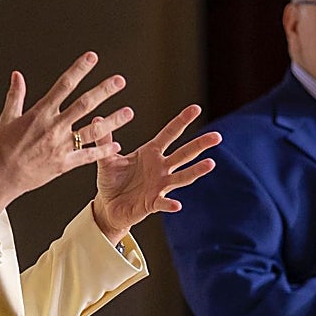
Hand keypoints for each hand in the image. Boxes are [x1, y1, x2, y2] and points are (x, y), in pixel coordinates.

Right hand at [0, 52, 130, 228]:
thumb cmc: (1, 149)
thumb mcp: (7, 118)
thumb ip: (16, 95)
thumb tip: (17, 76)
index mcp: (40, 114)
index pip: (63, 85)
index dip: (79, 69)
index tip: (91, 58)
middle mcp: (53, 128)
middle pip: (84, 105)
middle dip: (104, 91)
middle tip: (119, 81)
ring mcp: (60, 147)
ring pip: (92, 131)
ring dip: (113, 121)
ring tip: (128, 112)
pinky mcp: (63, 164)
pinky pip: (88, 157)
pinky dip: (103, 151)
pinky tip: (116, 145)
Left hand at [91, 104, 221, 242]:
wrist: (108, 207)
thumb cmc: (111, 182)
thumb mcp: (107, 159)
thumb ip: (105, 141)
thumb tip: (98, 120)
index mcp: (150, 153)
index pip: (169, 134)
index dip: (182, 121)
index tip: (196, 109)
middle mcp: (160, 168)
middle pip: (184, 153)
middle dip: (200, 145)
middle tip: (217, 136)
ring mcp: (159, 185)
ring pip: (181, 176)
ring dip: (196, 171)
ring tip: (210, 164)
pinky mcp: (152, 203)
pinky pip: (163, 202)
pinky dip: (169, 204)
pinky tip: (177, 204)